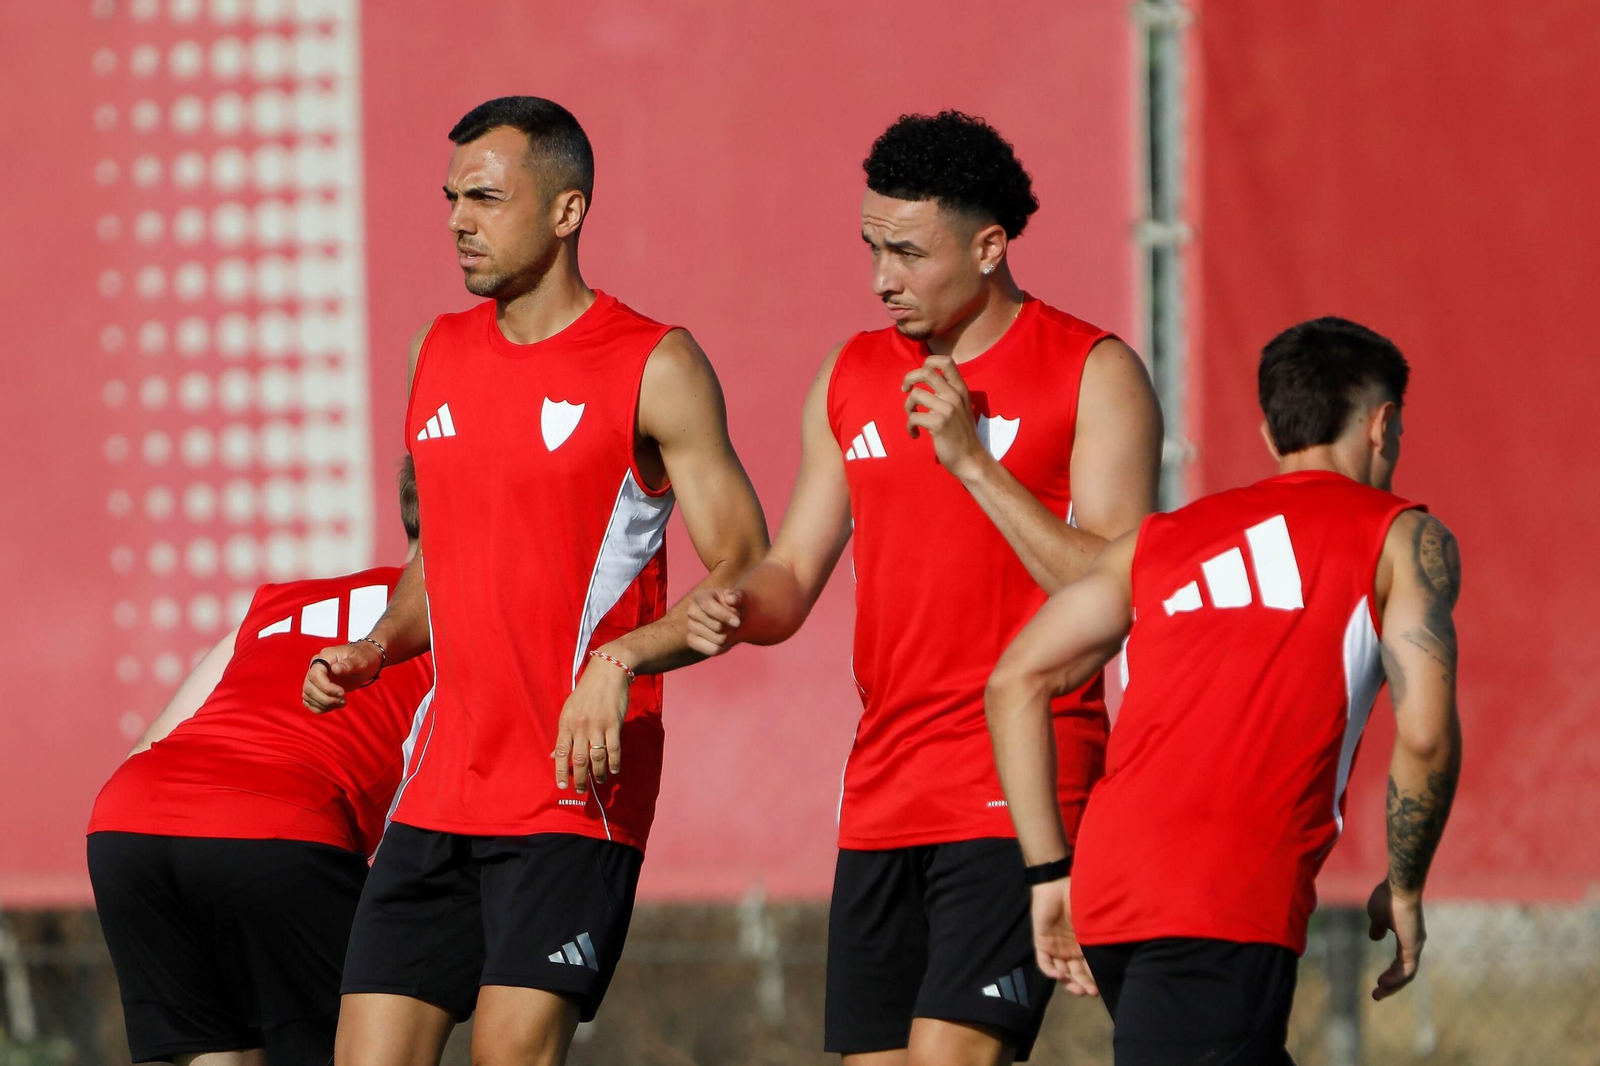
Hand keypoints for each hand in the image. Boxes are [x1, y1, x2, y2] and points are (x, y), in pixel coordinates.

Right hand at [303, 642, 382, 712]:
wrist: (365, 661)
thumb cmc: (364, 658)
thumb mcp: (361, 660)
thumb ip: (349, 664)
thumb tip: (335, 668)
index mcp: (324, 657)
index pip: (315, 675)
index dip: (326, 687)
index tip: (342, 693)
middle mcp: (315, 667)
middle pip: (309, 687)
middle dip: (326, 699)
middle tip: (344, 701)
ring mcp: (314, 678)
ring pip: (307, 695)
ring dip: (324, 704)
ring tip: (342, 703)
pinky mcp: (316, 687)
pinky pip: (309, 701)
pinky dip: (319, 707)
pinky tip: (333, 706)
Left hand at [552, 652, 629, 793]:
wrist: (608, 673)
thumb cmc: (587, 692)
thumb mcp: (569, 710)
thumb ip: (563, 734)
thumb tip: (554, 755)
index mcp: (566, 723)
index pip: (561, 752)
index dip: (561, 771)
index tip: (562, 786)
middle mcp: (581, 727)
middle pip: (579, 759)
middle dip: (580, 778)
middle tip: (581, 790)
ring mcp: (598, 726)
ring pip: (597, 757)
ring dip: (598, 773)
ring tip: (599, 782)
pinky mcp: (614, 724)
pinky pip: (614, 749)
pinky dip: (614, 762)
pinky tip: (613, 770)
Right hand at [685, 587, 745, 656]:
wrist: (732, 620)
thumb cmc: (735, 606)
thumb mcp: (740, 598)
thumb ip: (737, 597)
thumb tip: (730, 599)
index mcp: (701, 596)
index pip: (707, 605)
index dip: (723, 615)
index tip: (738, 622)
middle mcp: (692, 610)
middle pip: (715, 625)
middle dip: (730, 628)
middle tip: (736, 624)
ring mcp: (691, 626)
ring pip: (716, 639)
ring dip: (729, 637)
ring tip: (730, 631)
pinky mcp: (692, 640)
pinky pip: (711, 650)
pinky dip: (723, 648)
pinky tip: (725, 642)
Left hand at [901, 355, 985, 479]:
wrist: (971, 459)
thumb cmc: (962, 436)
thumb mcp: (960, 408)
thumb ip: (947, 394)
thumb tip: (925, 384)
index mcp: (961, 389)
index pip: (946, 361)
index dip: (929, 362)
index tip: (920, 376)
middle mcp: (955, 395)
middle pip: (926, 372)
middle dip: (909, 378)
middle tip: (904, 389)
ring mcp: (948, 408)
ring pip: (915, 394)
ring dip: (908, 407)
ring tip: (912, 419)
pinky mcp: (939, 423)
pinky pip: (913, 417)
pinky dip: (909, 426)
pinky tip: (915, 434)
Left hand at [1031, 878, 1098, 996]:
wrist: (1056, 884)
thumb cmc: (1079, 898)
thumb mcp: (1094, 920)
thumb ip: (1102, 933)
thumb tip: (1125, 944)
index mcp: (1083, 944)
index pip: (1088, 967)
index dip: (1094, 978)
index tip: (1103, 987)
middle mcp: (1070, 949)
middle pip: (1075, 973)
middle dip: (1083, 984)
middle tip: (1091, 992)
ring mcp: (1055, 947)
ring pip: (1061, 972)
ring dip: (1069, 982)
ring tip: (1079, 989)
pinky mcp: (1042, 942)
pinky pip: (1044, 962)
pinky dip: (1050, 971)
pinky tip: (1059, 974)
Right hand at [1367, 879, 1426, 1000]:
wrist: (1399, 887)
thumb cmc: (1387, 898)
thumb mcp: (1376, 915)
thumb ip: (1377, 928)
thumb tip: (1374, 937)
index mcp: (1407, 937)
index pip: (1400, 962)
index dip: (1390, 974)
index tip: (1378, 982)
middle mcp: (1415, 944)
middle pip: (1405, 972)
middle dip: (1391, 985)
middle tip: (1377, 995)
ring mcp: (1415, 945)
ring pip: (1406, 974)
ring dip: (1392, 985)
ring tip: (1377, 993)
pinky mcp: (1413, 946)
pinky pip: (1406, 969)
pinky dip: (1395, 977)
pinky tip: (1383, 982)